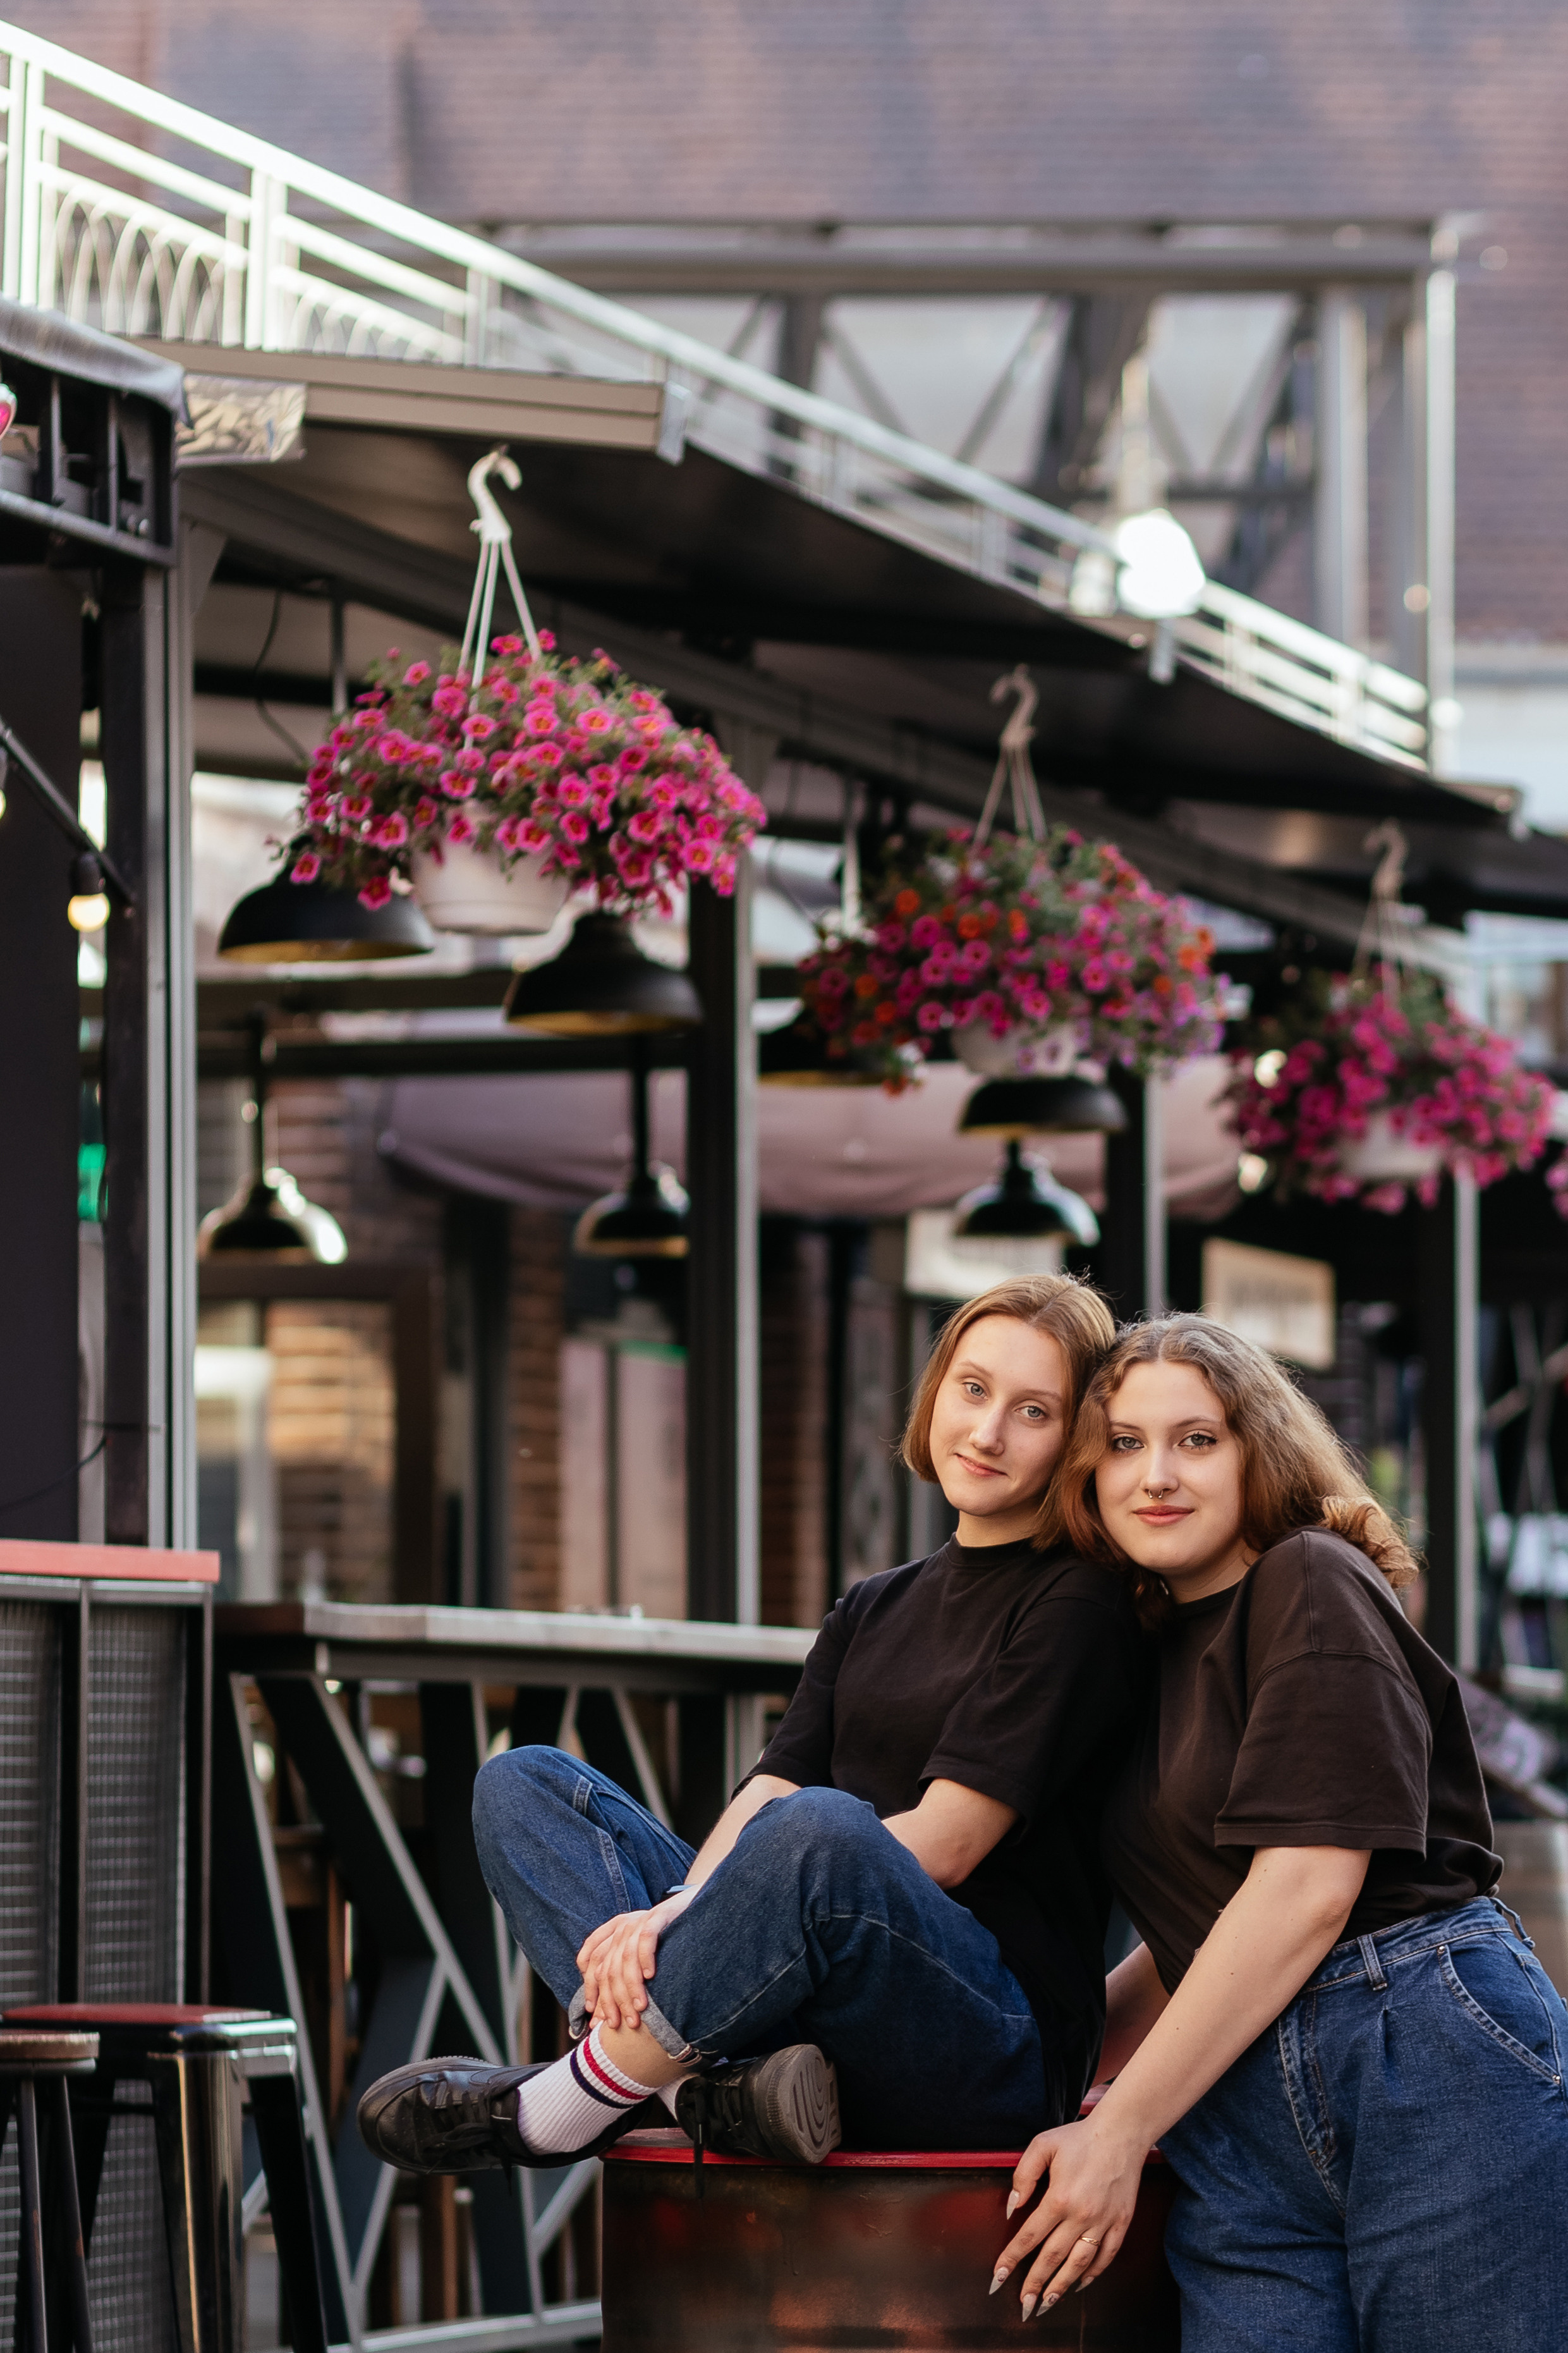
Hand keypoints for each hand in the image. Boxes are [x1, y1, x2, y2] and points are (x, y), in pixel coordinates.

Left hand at [576, 1892, 693, 2030]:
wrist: (694, 1905)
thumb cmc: (667, 1938)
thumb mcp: (638, 1953)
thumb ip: (621, 1977)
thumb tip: (601, 2019)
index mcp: (612, 1932)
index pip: (590, 1961)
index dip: (590, 1990)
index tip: (595, 2016)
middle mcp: (622, 1926)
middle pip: (608, 1966)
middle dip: (611, 1999)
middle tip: (619, 2023)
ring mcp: (640, 1920)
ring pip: (626, 1958)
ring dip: (631, 1987)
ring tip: (639, 2009)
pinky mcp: (659, 1916)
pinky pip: (647, 1938)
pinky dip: (645, 1958)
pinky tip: (650, 1976)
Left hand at [988, 2114, 1146, 2320]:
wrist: (1121, 2133)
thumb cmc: (1079, 2137)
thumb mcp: (1042, 2145)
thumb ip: (1023, 2176)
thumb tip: (1012, 2208)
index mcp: (1059, 2197)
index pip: (1029, 2236)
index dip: (1011, 2259)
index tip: (998, 2277)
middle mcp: (1081, 2215)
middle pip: (1052, 2257)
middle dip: (1034, 2283)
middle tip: (1023, 2306)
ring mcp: (1104, 2222)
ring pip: (1079, 2264)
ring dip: (1061, 2286)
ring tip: (1046, 2302)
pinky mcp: (1121, 2223)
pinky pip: (1106, 2257)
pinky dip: (1092, 2274)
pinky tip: (1079, 2284)